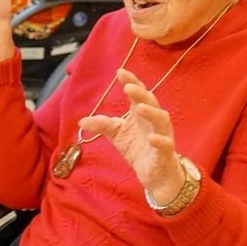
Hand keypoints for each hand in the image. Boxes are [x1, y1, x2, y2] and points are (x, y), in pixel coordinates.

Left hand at [79, 68, 184, 203]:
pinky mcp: (165, 152)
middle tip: (128, 87)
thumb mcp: (116, 134)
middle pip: (150, 101)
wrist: (154, 174)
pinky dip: (160, 140)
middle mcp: (153, 120)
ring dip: (152, 112)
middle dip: (140, 93)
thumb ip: (102, 125)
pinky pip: (165, 144)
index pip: (138, 93)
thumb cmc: (138, 148)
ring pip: (161, 119)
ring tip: (140, 107)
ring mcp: (162, 135)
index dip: (131, 81)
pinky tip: (152, 138)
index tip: (120, 72)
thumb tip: (81, 121)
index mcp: (141, 112)